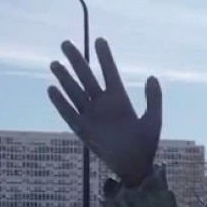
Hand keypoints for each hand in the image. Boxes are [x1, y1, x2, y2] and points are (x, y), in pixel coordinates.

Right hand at [48, 39, 161, 186]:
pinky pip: (69, 113)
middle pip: (87, 77)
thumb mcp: (153, 119)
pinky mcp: (83, 129)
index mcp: (120, 99)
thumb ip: (154, 98)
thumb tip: (151, 77)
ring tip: (54, 63)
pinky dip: (60, 103)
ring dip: (65, 78)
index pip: (110, 72)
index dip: (105, 57)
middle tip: (65, 43)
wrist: (135, 166)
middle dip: (76, 61)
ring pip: (75, 92)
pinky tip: (52, 89)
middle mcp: (103, 104)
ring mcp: (92, 115)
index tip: (100, 40)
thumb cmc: (146, 144)